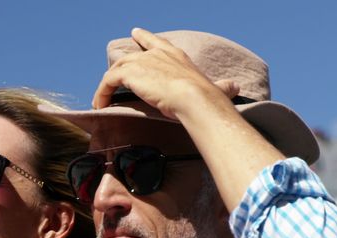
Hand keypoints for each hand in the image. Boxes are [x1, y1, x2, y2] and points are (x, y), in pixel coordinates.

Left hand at [91, 28, 238, 119]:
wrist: (195, 98)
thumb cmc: (207, 98)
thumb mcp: (217, 89)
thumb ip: (223, 87)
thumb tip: (236, 87)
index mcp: (176, 56)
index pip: (158, 43)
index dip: (146, 38)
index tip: (137, 33)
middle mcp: (157, 55)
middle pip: (132, 53)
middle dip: (121, 60)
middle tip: (112, 68)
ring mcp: (142, 62)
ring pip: (117, 70)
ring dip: (107, 86)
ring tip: (102, 99)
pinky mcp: (130, 72)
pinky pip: (108, 81)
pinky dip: (102, 93)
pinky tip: (100, 105)